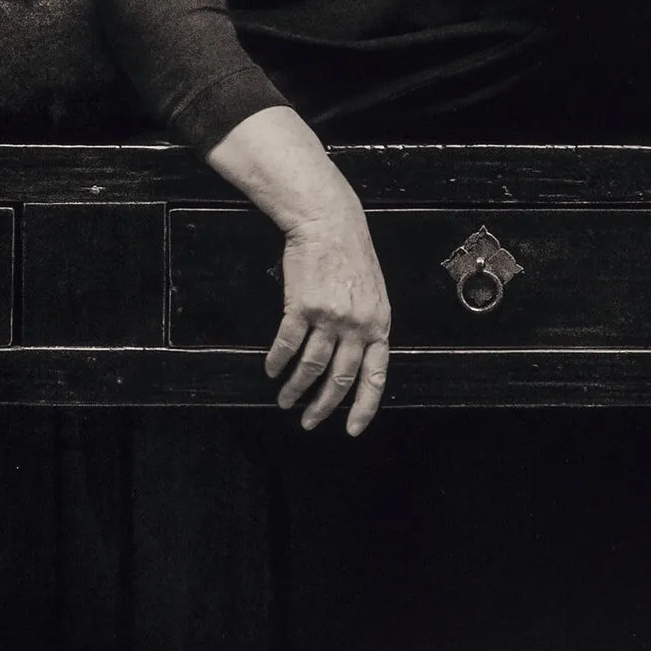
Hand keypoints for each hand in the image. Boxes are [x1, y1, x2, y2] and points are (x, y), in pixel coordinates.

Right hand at [266, 213, 391, 434]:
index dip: (364, 406)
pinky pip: (287, 343)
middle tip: (309, 421)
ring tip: (285, 400)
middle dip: (323, 406)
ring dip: (296, 388)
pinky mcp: (302, 306)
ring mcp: (329, 316)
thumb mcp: (373, 293)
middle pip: (339, 378)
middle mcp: (357, 325)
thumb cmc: (351, 254)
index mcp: (379, 324)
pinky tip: (272, 370)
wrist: (329, 222)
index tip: (351, 428)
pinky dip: (278, 361)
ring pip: (311, 366)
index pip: (375, 376)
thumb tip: (357, 358)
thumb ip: (368, 325)